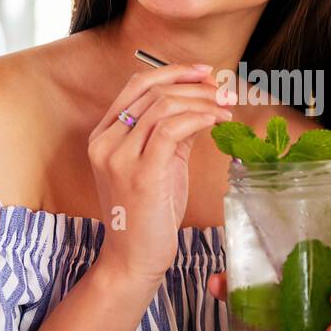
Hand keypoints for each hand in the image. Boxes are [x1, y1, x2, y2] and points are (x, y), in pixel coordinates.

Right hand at [88, 62, 233, 288]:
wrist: (133, 258)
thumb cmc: (147, 215)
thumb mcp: (157, 165)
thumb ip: (172, 134)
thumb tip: (200, 105)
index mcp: (103, 136)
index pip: (137, 85)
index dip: (173, 72)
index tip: (205, 73)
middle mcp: (105, 142)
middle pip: (153, 91)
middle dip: (195, 85)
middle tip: (224, 90)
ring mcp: (119, 158)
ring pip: (164, 106)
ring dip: (202, 101)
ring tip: (227, 108)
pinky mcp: (141, 173)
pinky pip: (171, 129)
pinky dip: (199, 118)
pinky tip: (217, 122)